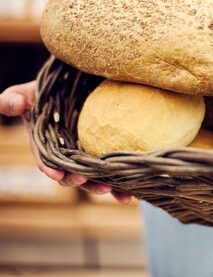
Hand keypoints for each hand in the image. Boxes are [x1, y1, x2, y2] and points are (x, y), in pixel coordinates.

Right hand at [0, 81, 131, 203]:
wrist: (75, 87)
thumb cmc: (50, 92)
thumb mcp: (29, 93)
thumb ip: (14, 99)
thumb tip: (11, 103)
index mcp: (46, 146)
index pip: (46, 160)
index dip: (50, 168)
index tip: (57, 174)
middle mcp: (67, 156)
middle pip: (71, 174)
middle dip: (80, 181)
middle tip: (91, 184)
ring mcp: (86, 157)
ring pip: (93, 178)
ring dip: (103, 187)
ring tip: (114, 192)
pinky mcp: (104, 155)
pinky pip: (112, 172)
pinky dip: (120, 185)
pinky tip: (129, 196)